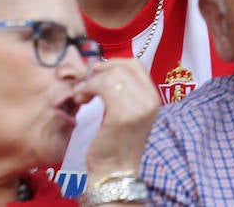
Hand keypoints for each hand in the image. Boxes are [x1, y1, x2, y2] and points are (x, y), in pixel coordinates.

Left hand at [80, 58, 159, 180]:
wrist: (115, 171)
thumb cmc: (114, 141)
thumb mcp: (124, 110)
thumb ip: (120, 89)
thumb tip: (98, 65)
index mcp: (153, 98)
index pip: (135, 64)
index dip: (112, 62)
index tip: (96, 72)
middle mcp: (150, 101)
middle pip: (121, 67)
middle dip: (98, 73)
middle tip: (85, 86)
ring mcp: (139, 107)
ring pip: (110, 75)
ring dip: (89, 83)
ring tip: (81, 96)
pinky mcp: (123, 115)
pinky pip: (102, 86)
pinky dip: (86, 89)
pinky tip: (81, 100)